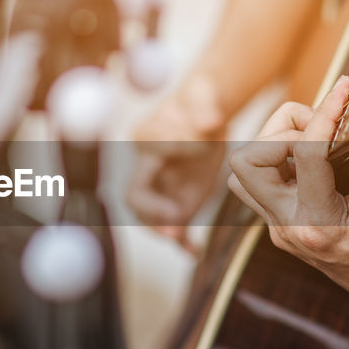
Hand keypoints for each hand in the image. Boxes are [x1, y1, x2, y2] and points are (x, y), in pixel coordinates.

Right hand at [126, 76, 227, 249]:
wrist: (209, 113)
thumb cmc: (201, 101)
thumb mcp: (204, 97)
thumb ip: (204, 108)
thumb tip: (208, 122)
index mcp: (145, 144)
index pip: (141, 173)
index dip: (156, 190)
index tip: (187, 187)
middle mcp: (147, 169)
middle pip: (138, 202)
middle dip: (153, 217)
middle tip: (173, 228)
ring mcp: (161, 189)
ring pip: (154, 219)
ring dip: (168, 232)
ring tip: (186, 244)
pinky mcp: (178, 201)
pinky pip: (177, 226)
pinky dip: (184, 241)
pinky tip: (196, 252)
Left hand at [227, 77, 348, 328]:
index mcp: (321, 226)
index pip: (307, 155)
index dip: (327, 113)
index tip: (348, 87)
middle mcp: (288, 227)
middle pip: (246, 162)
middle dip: (281, 132)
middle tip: (324, 127)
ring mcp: (277, 225)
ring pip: (243, 169)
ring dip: (273, 142)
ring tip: (319, 139)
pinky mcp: (277, 219)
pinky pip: (258, 178)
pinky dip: (280, 156)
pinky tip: (317, 155)